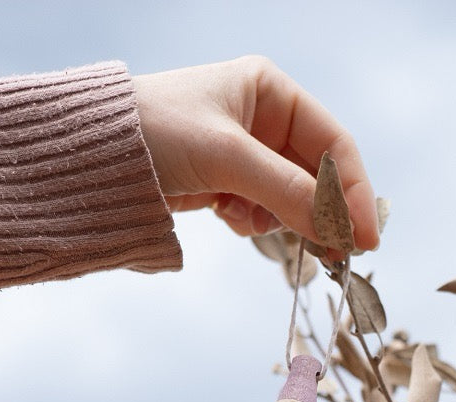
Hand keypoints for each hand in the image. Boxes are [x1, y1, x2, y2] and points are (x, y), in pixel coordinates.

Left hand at [132, 57, 378, 253]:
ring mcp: (246, 154)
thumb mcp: (228, 158)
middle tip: (336, 255)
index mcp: (270, 91)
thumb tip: (338, 229)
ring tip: (245, 218)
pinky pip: (263, 211)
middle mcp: (264, 119)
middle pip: (317, 176)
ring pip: (292, 199)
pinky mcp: (227, 183)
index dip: (353, 192)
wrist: (90, 158)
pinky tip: (224, 215)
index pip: (334, 143)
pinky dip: (251, 221)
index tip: (365, 238)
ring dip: (278, 217)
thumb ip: (288, 192)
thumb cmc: (155, 133)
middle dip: (320, 213)